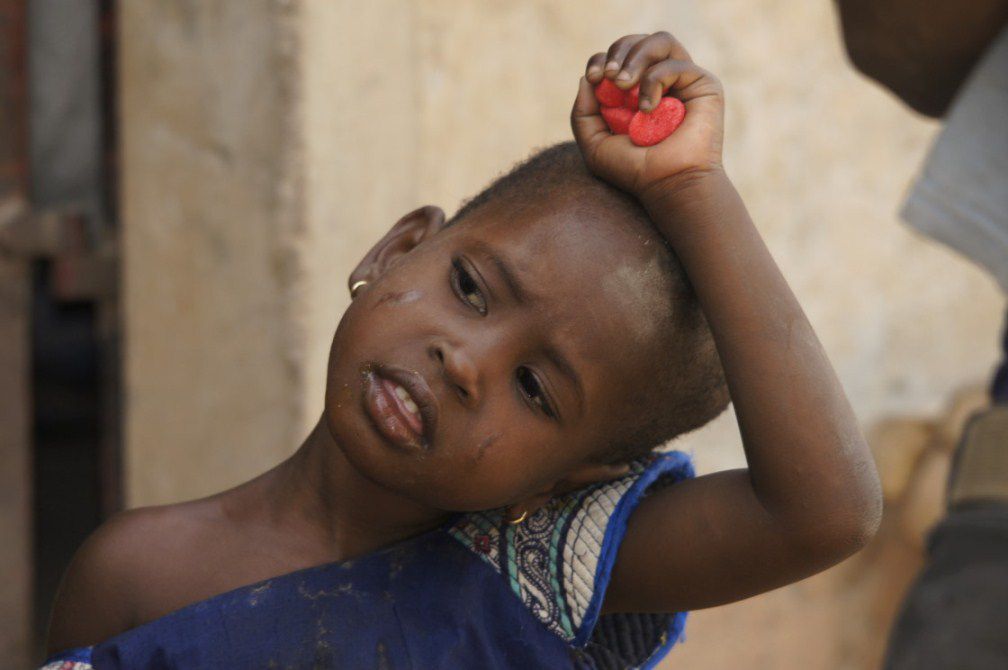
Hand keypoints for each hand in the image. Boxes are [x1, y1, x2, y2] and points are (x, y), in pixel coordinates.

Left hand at [571, 31, 724, 202]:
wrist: (667, 185)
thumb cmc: (634, 171)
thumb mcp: (594, 145)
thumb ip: (582, 113)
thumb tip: (587, 78)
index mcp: (635, 92)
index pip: (617, 58)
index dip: (601, 59)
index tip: (594, 77)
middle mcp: (660, 82)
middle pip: (636, 42)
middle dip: (618, 53)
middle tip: (609, 77)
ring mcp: (682, 81)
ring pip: (659, 41)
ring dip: (635, 57)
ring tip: (624, 84)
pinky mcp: (703, 84)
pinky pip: (674, 64)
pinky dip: (654, 81)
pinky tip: (648, 109)